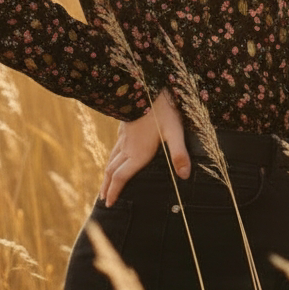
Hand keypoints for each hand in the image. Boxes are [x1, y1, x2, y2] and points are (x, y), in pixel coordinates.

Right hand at [99, 88, 190, 206]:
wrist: (146, 85)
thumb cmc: (163, 109)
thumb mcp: (175, 131)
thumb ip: (179, 153)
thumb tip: (184, 176)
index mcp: (137, 153)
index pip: (121, 176)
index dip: (115, 191)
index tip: (108, 203)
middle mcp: (127, 147)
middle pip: (112, 171)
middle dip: (108, 186)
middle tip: (104, 199)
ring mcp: (124, 136)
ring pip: (111, 158)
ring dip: (107, 173)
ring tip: (105, 183)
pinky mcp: (125, 126)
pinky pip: (115, 147)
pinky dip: (111, 157)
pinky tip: (115, 155)